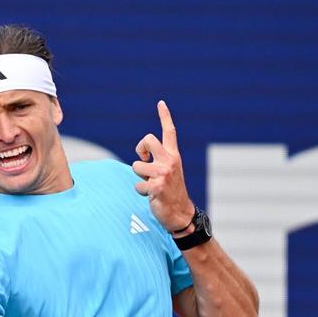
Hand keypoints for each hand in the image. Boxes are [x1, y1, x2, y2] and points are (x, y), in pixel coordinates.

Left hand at [131, 100, 195, 232]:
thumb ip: (157, 162)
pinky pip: (137, 185)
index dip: (165, 116)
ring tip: (151, 185)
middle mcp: (170, 161)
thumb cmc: (170, 192)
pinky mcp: (157, 187)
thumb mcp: (167, 172)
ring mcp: (164, 173)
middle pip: (148, 139)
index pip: (170, 132)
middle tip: (143, 159)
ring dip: (139, 178)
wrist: (180, 214)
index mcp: (173, 156)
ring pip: (137, 166)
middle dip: (140, 149)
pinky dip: (141, 192)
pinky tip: (152, 196)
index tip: (160, 103)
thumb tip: (142, 158)